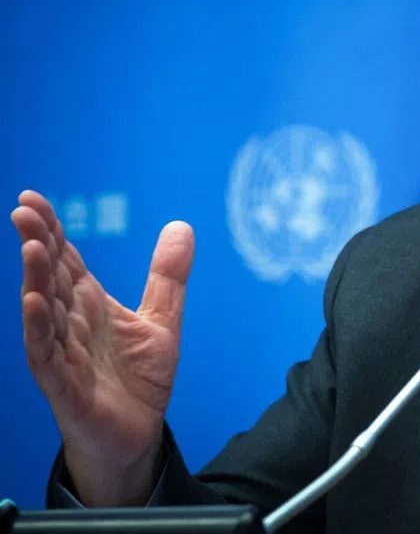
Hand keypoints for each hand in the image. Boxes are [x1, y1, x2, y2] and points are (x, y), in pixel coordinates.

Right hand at [11, 190, 193, 505]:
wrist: (138, 434)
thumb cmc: (138, 379)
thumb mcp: (161, 319)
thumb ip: (168, 275)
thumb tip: (182, 225)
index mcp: (89, 304)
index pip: (65, 260)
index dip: (51, 230)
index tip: (32, 199)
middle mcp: (70, 323)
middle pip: (49, 277)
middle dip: (37, 244)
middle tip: (23, 210)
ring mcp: (62, 353)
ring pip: (43, 311)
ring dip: (35, 280)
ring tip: (32, 248)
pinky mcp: (64, 386)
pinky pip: (45, 354)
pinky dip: (39, 329)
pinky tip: (33, 304)